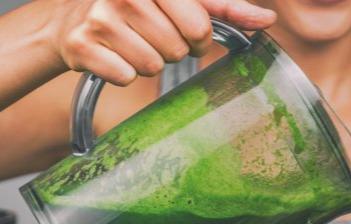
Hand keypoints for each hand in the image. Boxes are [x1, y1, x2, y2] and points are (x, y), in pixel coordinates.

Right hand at [48, 0, 276, 84]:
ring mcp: (101, 18)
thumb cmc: (135, 9)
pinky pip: (126, 77)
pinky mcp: (83, 46)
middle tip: (152, 37)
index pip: (199, 26)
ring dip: (147, 62)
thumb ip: (222, 7)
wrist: (71, 20)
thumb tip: (267, 20)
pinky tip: (113, 56)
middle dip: (172, 49)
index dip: (197, 37)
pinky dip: (123, 73)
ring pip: (153, 66)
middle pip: (178, 50)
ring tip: (131, 44)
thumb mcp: (178, 0)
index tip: (184, 31)